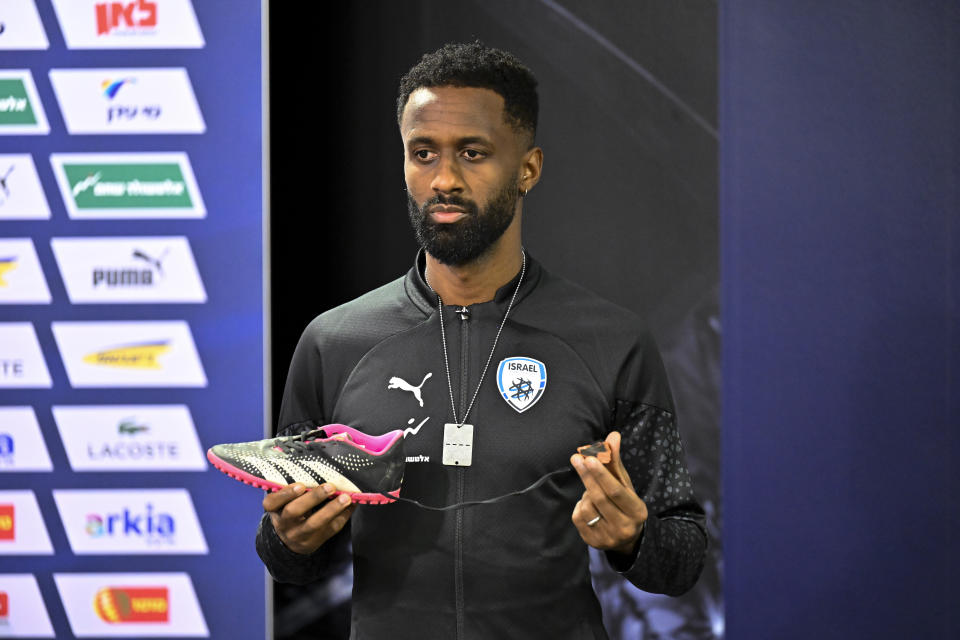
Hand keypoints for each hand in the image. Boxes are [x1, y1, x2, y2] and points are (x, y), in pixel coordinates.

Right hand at [263, 483, 354, 554]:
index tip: (301, 486)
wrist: (290, 541)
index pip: (272, 502)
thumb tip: (319, 468)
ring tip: (346, 498)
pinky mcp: (314, 541)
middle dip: (313, 498)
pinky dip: (342, 516)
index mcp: (274, 509)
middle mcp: (284, 523)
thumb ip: (293, 487)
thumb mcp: (284, 500)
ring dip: (332, 509)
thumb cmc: (289, 509)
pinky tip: (351, 506)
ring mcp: (299, 534)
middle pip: (294, 512)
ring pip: (314, 524)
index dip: (285, 494)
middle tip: (330, 487)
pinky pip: (329, 530)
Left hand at [570, 431, 647, 554]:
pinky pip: (578, 516)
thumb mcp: (625, 484)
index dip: (601, 474)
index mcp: (637, 511)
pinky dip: (580, 505)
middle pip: (599, 498)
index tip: (588, 458)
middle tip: (576, 458)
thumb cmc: (624, 503)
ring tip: (592, 490)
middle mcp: (624, 527)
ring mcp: (608, 538)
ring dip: (585, 492)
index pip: (615, 491)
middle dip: (586, 476)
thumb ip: (616, 461)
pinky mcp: (593, 542)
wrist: (627, 538)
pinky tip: (588, 504)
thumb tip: (613, 434)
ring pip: (587, 506)